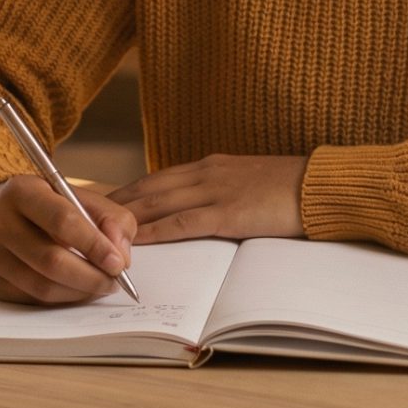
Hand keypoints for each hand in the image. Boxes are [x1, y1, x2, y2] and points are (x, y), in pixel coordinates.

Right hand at [0, 175, 136, 305]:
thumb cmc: (45, 206)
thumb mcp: (78, 197)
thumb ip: (110, 218)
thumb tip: (120, 255)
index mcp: (22, 191)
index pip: (62, 221)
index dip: (94, 245)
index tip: (118, 263)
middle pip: (51, 260)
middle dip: (91, 276)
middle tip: (114, 281)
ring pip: (42, 286)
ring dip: (80, 292)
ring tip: (100, 286)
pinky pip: (33, 298)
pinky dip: (62, 299)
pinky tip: (76, 289)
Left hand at [110, 154, 305, 242]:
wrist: (322, 185)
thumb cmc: (293, 189)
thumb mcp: (251, 182)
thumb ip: (224, 191)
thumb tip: (202, 210)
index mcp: (212, 166)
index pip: (159, 178)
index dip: (129, 191)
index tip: (104, 202)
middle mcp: (207, 173)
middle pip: (149, 187)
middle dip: (115, 203)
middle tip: (85, 216)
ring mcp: (216, 191)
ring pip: (158, 203)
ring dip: (126, 218)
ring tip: (98, 230)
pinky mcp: (228, 213)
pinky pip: (182, 223)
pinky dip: (156, 232)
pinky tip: (137, 241)